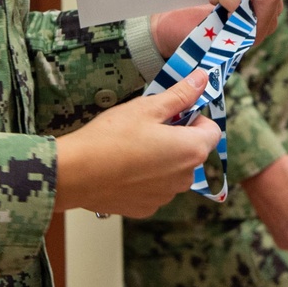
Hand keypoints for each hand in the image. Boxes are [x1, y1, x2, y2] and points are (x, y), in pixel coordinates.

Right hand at [55, 71, 219, 217]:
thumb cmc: (112, 137)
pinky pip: (154, 189)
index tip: (172, 114)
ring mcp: (165, 197)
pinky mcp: (145, 208)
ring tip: (131, 149)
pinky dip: (144, 179)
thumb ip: (180, 94)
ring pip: (172, 172)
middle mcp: (185, 178)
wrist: (76, 173)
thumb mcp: (147, 107)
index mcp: (191, 150)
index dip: (194, 118)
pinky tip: (123, 169)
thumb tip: (203, 78)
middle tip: (147, 128)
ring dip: (161, 160)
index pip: (212, 131)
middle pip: (192, 152)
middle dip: (176, 139)